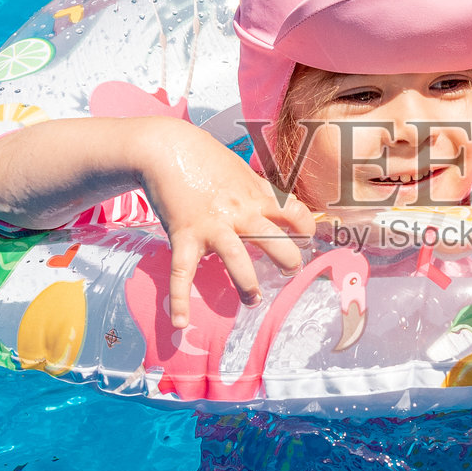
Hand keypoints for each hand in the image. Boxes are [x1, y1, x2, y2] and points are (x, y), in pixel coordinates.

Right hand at [133, 119, 313, 326]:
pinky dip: (180, 299)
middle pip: (274, 239)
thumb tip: (285, 207)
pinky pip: (183, 271)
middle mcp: (239, 212)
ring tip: (253, 300)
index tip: (306, 239)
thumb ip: (262, 191)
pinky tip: (181, 322)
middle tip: (290, 272)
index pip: (295, 213)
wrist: (165, 148)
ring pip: (236, 259)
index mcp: (256, 196)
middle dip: (288, 259)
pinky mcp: (184, 234)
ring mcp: (212, 225)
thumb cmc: (205, 159)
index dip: (306, 227)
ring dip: (247, 284)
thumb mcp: (241, 171)